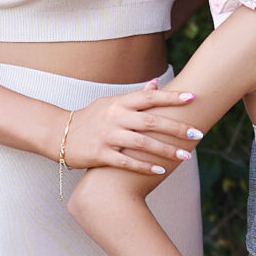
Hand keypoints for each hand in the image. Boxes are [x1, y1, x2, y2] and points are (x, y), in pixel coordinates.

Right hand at [62, 85, 203, 177]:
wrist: (58, 134)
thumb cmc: (90, 118)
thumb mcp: (111, 103)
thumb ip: (135, 96)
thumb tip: (156, 84)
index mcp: (120, 103)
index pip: (150, 97)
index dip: (172, 97)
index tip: (193, 97)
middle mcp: (115, 117)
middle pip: (151, 121)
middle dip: (176, 128)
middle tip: (198, 134)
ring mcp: (108, 136)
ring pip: (142, 143)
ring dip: (166, 150)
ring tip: (185, 156)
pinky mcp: (100, 154)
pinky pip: (127, 161)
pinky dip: (144, 166)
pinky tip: (161, 171)